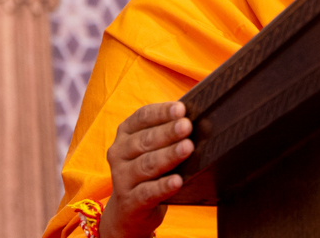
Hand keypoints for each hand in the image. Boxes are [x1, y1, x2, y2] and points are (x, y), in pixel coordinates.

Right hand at [99, 102, 192, 237]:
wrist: (129, 209)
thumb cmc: (149, 167)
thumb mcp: (153, 146)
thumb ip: (169, 130)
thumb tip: (199, 117)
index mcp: (126, 133)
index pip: (143, 117)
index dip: (162, 112)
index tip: (181, 109)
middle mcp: (119, 153)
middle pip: (145, 140)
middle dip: (168, 132)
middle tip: (187, 126)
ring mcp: (121, 178)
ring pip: (146, 164)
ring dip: (168, 155)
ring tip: (187, 148)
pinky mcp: (129, 202)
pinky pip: (147, 192)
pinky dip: (163, 186)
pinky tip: (177, 181)